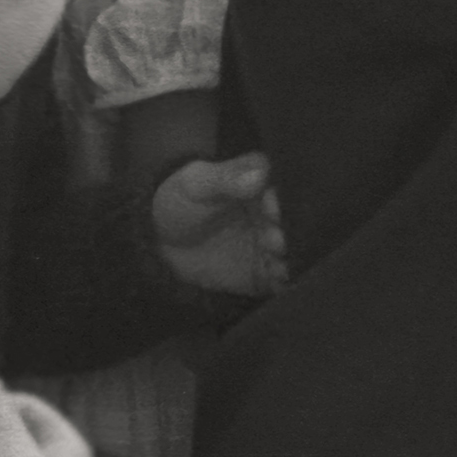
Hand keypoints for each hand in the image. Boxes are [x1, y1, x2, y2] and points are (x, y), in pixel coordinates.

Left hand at [149, 152, 285, 297]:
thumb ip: (224, 179)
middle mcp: (278, 213)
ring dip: (291, 258)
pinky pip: (284, 279)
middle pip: (296, 222)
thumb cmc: (181, 201)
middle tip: (273, 240)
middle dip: (289, 232)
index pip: (287, 186)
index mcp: (265, 182)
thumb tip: (257, 175)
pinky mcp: (267, 273)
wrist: (160, 241)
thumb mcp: (196, 183)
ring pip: (295, 252)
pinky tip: (276, 280)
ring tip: (274, 261)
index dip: (282, 198)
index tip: (272, 209)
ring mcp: (275, 244)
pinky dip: (285, 282)